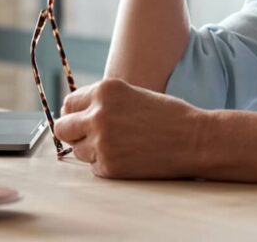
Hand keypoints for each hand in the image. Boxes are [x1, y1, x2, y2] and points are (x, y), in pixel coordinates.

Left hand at [55, 78, 205, 178]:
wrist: (193, 139)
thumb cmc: (167, 115)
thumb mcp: (130, 94)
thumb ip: (102, 101)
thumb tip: (73, 114)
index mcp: (104, 90)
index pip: (69, 104)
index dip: (76, 113)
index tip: (82, 120)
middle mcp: (98, 114)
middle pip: (63, 128)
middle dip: (73, 132)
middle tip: (90, 136)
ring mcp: (102, 142)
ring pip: (77, 150)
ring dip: (92, 149)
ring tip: (119, 145)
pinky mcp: (109, 166)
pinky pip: (94, 166)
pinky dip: (105, 163)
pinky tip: (127, 156)